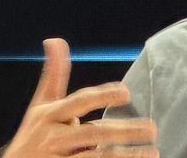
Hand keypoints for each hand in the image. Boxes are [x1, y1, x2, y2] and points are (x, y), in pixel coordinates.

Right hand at [0, 37, 158, 155]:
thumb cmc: (33, 135)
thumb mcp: (40, 106)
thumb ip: (53, 75)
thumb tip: (54, 39)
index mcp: (49, 115)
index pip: (79, 102)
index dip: (102, 96)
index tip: (126, 92)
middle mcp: (52, 138)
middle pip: (93, 132)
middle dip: (124, 131)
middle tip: (153, 129)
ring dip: (125, 155)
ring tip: (152, 152)